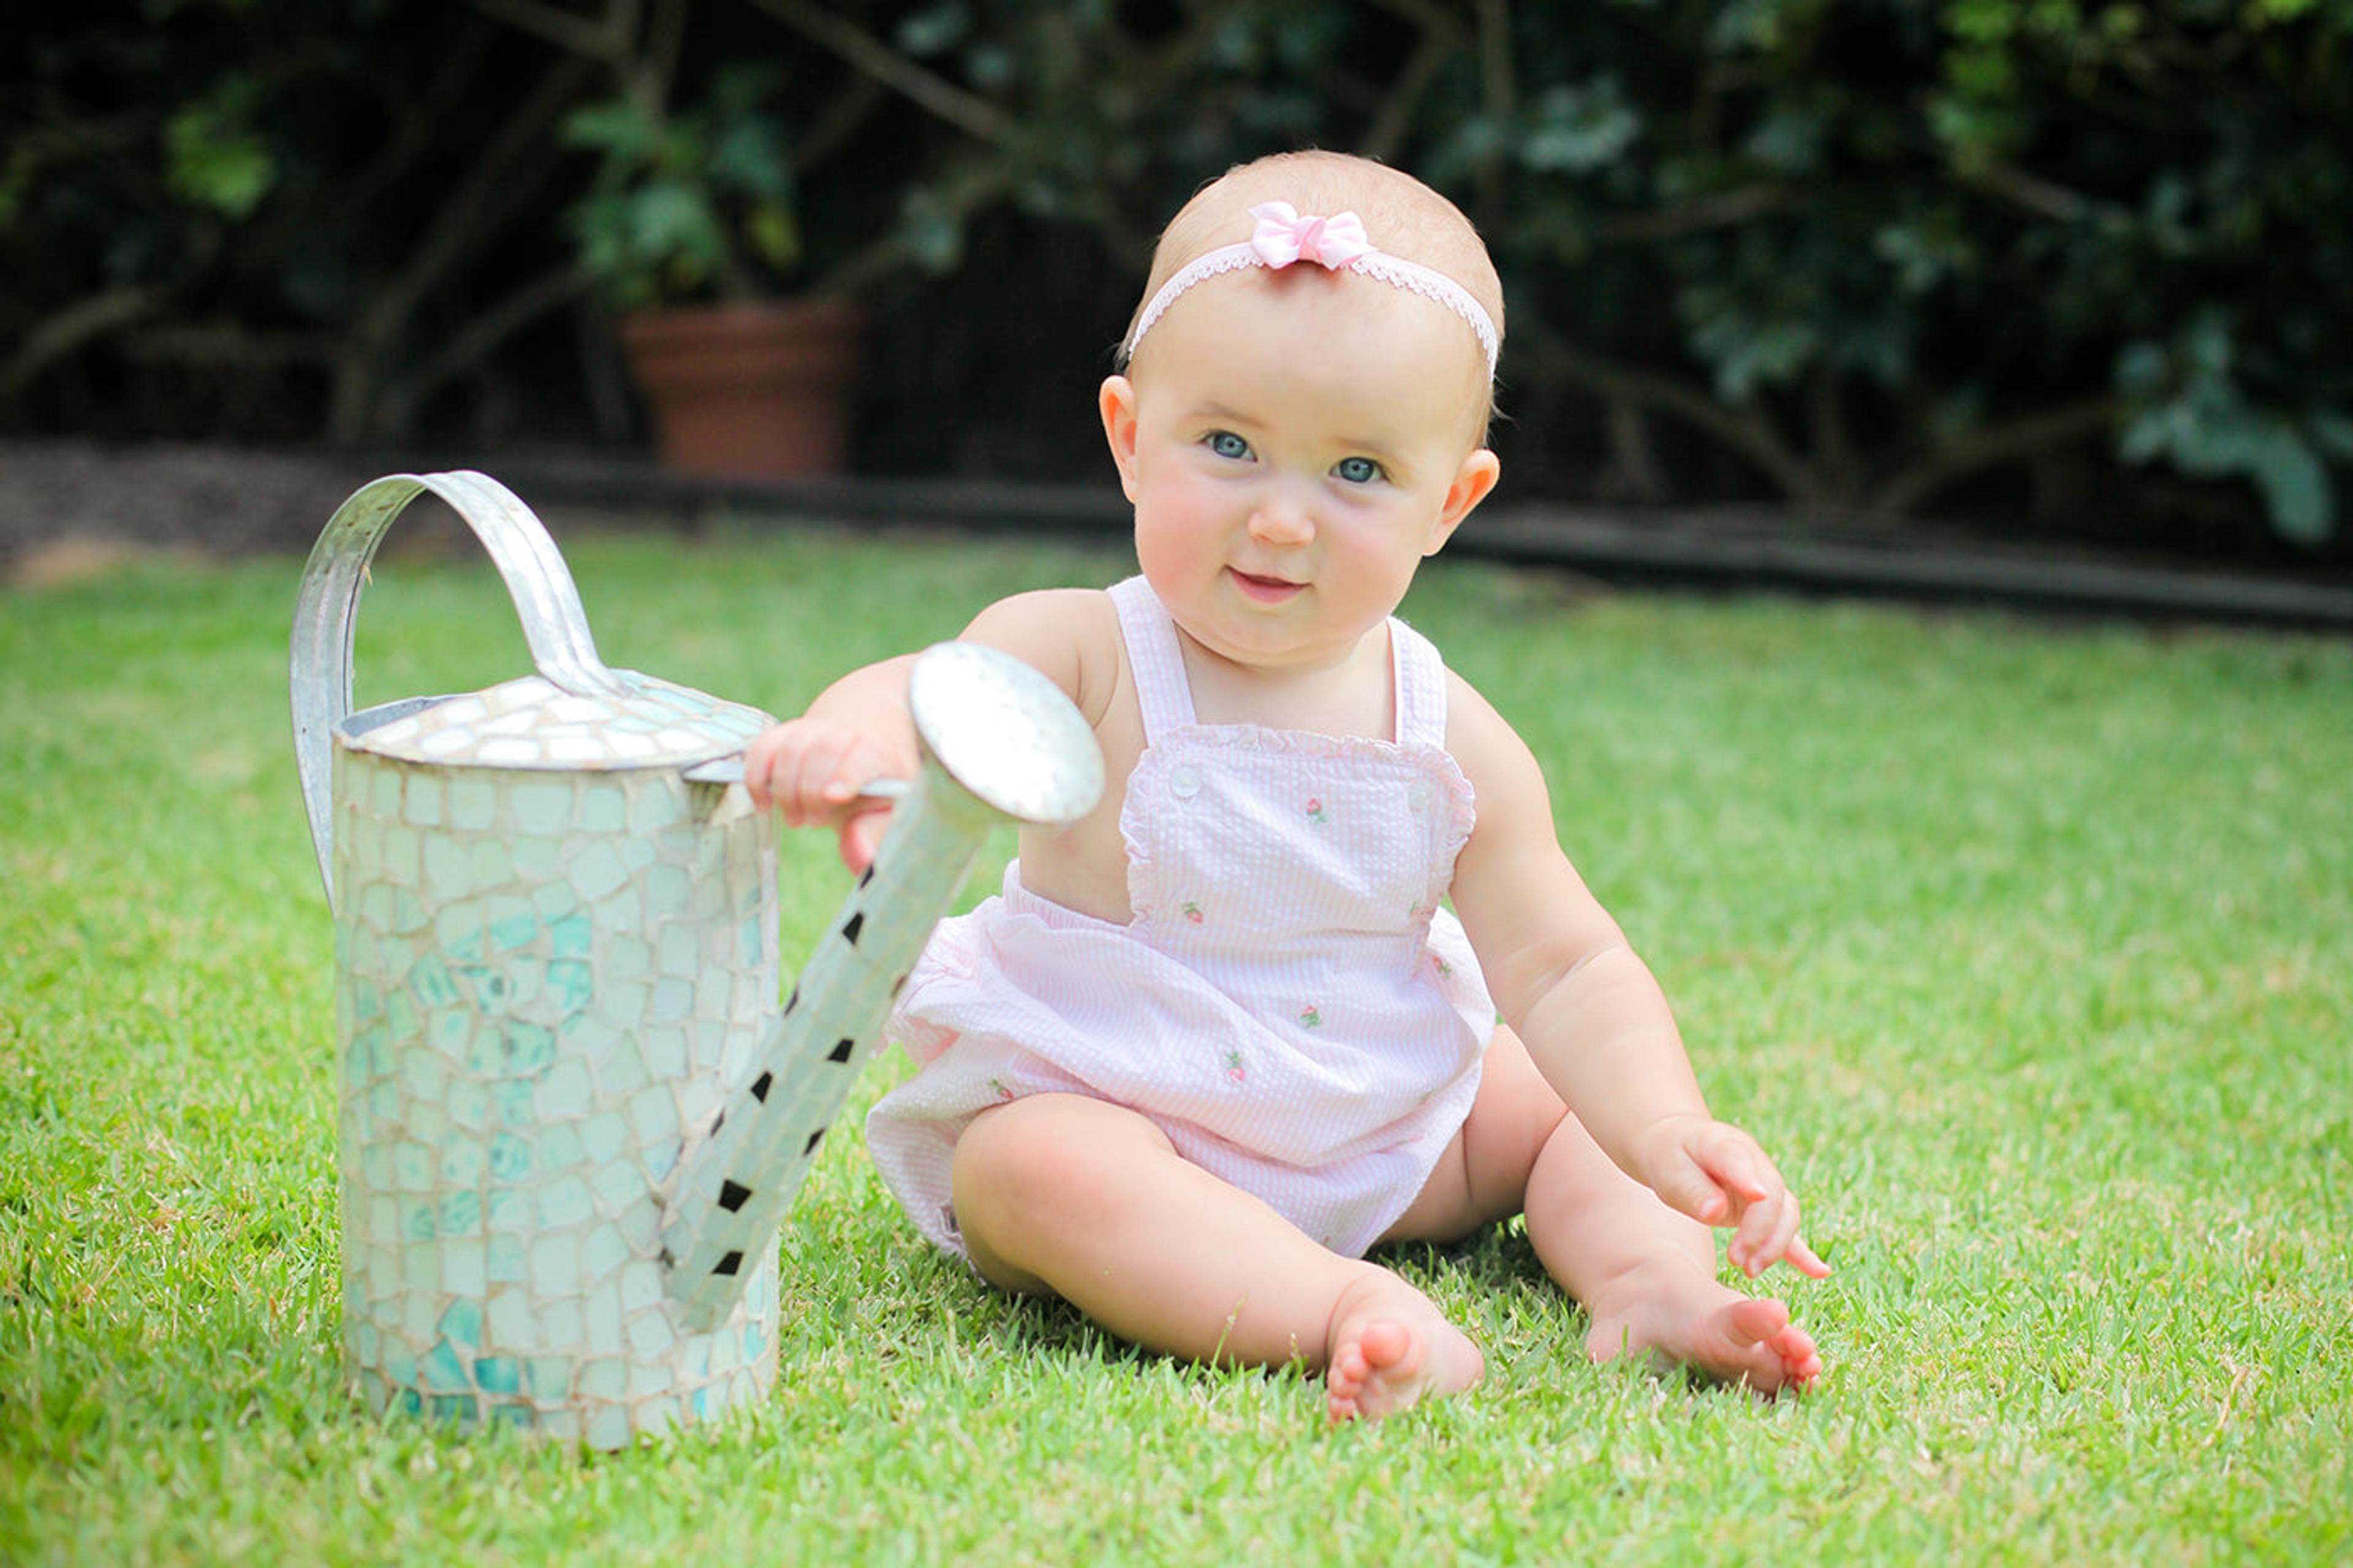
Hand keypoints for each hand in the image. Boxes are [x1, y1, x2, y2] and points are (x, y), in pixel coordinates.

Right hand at [740, 716, 906, 872]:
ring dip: (786, 790)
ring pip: (792, 748)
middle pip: (825, 749)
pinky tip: (764, 804)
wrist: (852, 756)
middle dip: (811, 791)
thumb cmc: (868, 793)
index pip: (865, 755)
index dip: (847, 775)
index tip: (832, 798)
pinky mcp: (783, 734)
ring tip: (795, 819)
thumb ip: (871, 834)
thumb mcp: (879, 815)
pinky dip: (757, 777)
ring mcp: (813, 730)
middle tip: (811, 822)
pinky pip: (762, 747)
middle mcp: (846, 734)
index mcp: (879, 754)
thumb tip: (861, 858)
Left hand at [1632, 1114, 1831, 1279]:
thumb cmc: (1670, 1158)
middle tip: (1736, 1260)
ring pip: (1786, 1215)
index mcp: (1726, 1144)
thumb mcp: (1669, 1169)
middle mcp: (1755, 1164)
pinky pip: (1787, 1229)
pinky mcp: (1766, 1207)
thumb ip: (1692, 1190)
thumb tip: (1716, 1213)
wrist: (1677, 1148)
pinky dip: (1801, 1252)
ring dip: (1774, 1246)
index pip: (1741, 1162)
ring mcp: (1765, 1185)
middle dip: (1759, 1232)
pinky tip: (1819, 1273)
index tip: (1758, 1197)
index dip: (1751, 1180)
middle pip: (1772, 1197)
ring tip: (1749, 1271)